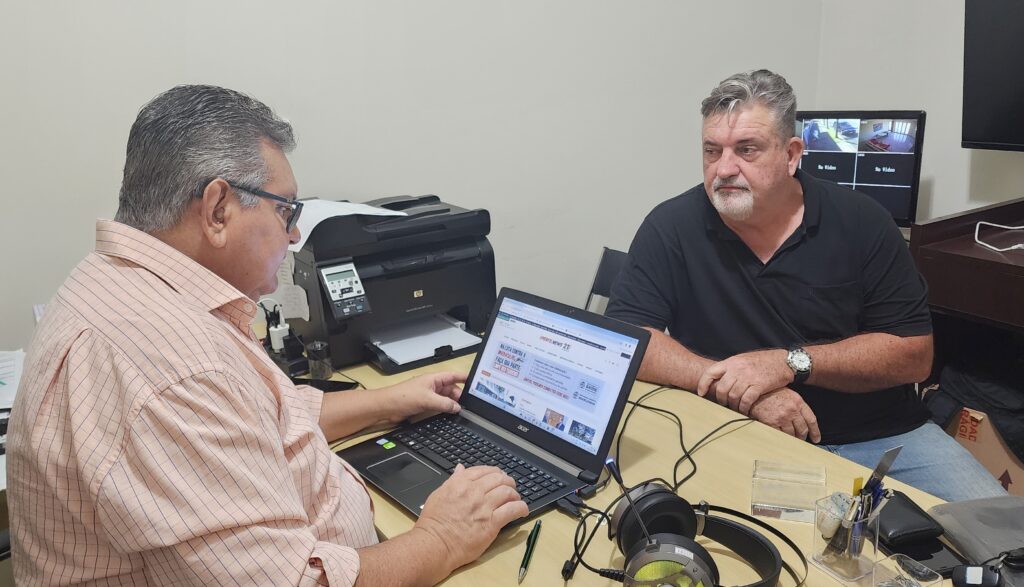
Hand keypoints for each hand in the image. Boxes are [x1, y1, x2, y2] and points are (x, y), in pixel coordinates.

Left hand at [383, 371, 465, 422]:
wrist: (387, 407)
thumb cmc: (403, 397)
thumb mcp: (428, 400)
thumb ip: (444, 404)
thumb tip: (457, 407)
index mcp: (434, 379)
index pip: (453, 376)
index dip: (464, 378)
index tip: (475, 382)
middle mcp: (432, 385)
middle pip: (451, 389)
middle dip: (459, 395)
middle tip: (468, 404)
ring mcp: (428, 395)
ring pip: (445, 398)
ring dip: (451, 404)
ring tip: (460, 410)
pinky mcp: (424, 404)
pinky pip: (439, 405)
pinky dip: (444, 409)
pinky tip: (449, 414)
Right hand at [414, 464, 528, 572]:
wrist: (435, 544)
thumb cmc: (433, 523)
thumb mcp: (439, 494)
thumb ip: (452, 481)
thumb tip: (460, 469)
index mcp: (460, 483)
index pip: (483, 471)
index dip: (494, 472)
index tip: (498, 477)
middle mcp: (474, 492)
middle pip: (499, 479)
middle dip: (507, 481)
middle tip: (510, 487)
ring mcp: (484, 507)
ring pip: (508, 492)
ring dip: (515, 494)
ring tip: (516, 499)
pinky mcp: (492, 523)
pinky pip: (513, 510)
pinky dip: (521, 508)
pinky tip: (522, 510)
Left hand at [697, 349, 792, 413]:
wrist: (784, 361)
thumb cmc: (763, 361)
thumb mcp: (744, 359)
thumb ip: (732, 368)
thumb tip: (720, 379)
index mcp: (732, 361)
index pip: (711, 372)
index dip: (703, 384)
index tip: (701, 393)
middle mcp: (738, 369)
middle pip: (722, 388)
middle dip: (720, 399)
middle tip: (724, 405)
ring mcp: (748, 377)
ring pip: (733, 396)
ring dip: (733, 405)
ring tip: (735, 408)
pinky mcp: (759, 386)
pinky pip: (746, 400)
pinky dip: (744, 407)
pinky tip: (745, 410)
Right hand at [748, 388, 820, 442]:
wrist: (755, 392)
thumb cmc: (770, 392)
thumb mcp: (788, 394)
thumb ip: (797, 406)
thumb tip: (803, 420)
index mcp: (798, 402)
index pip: (811, 420)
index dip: (815, 431)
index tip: (816, 438)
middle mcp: (792, 410)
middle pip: (802, 429)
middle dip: (803, 436)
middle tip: (801, 439)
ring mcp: (782, 417)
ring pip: (792, 434)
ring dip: (792, 438)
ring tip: (791, 439)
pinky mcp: (772, 423)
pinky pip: (781, 435)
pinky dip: (782, 438)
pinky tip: (782, 437)